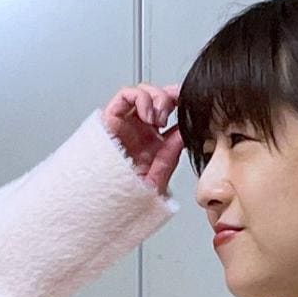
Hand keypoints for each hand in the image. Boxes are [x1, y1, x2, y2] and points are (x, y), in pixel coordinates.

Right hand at [100, 82, 183, 196]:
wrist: (106, 204)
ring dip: (156, 98)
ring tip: (159, 119)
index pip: (170, 114)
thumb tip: (184, 132)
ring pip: (142, 92)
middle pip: (156, 98)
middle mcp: (140, 130)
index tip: (191, 102)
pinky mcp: (110, 119)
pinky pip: (125, 95)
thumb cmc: (126, 196)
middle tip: (178, 107)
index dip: (180, 102)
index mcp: (154, 143)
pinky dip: (140, 98)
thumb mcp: (158, 177)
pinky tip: (148, 115)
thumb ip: (171, 154)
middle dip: (170, 96)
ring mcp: (126, 124)